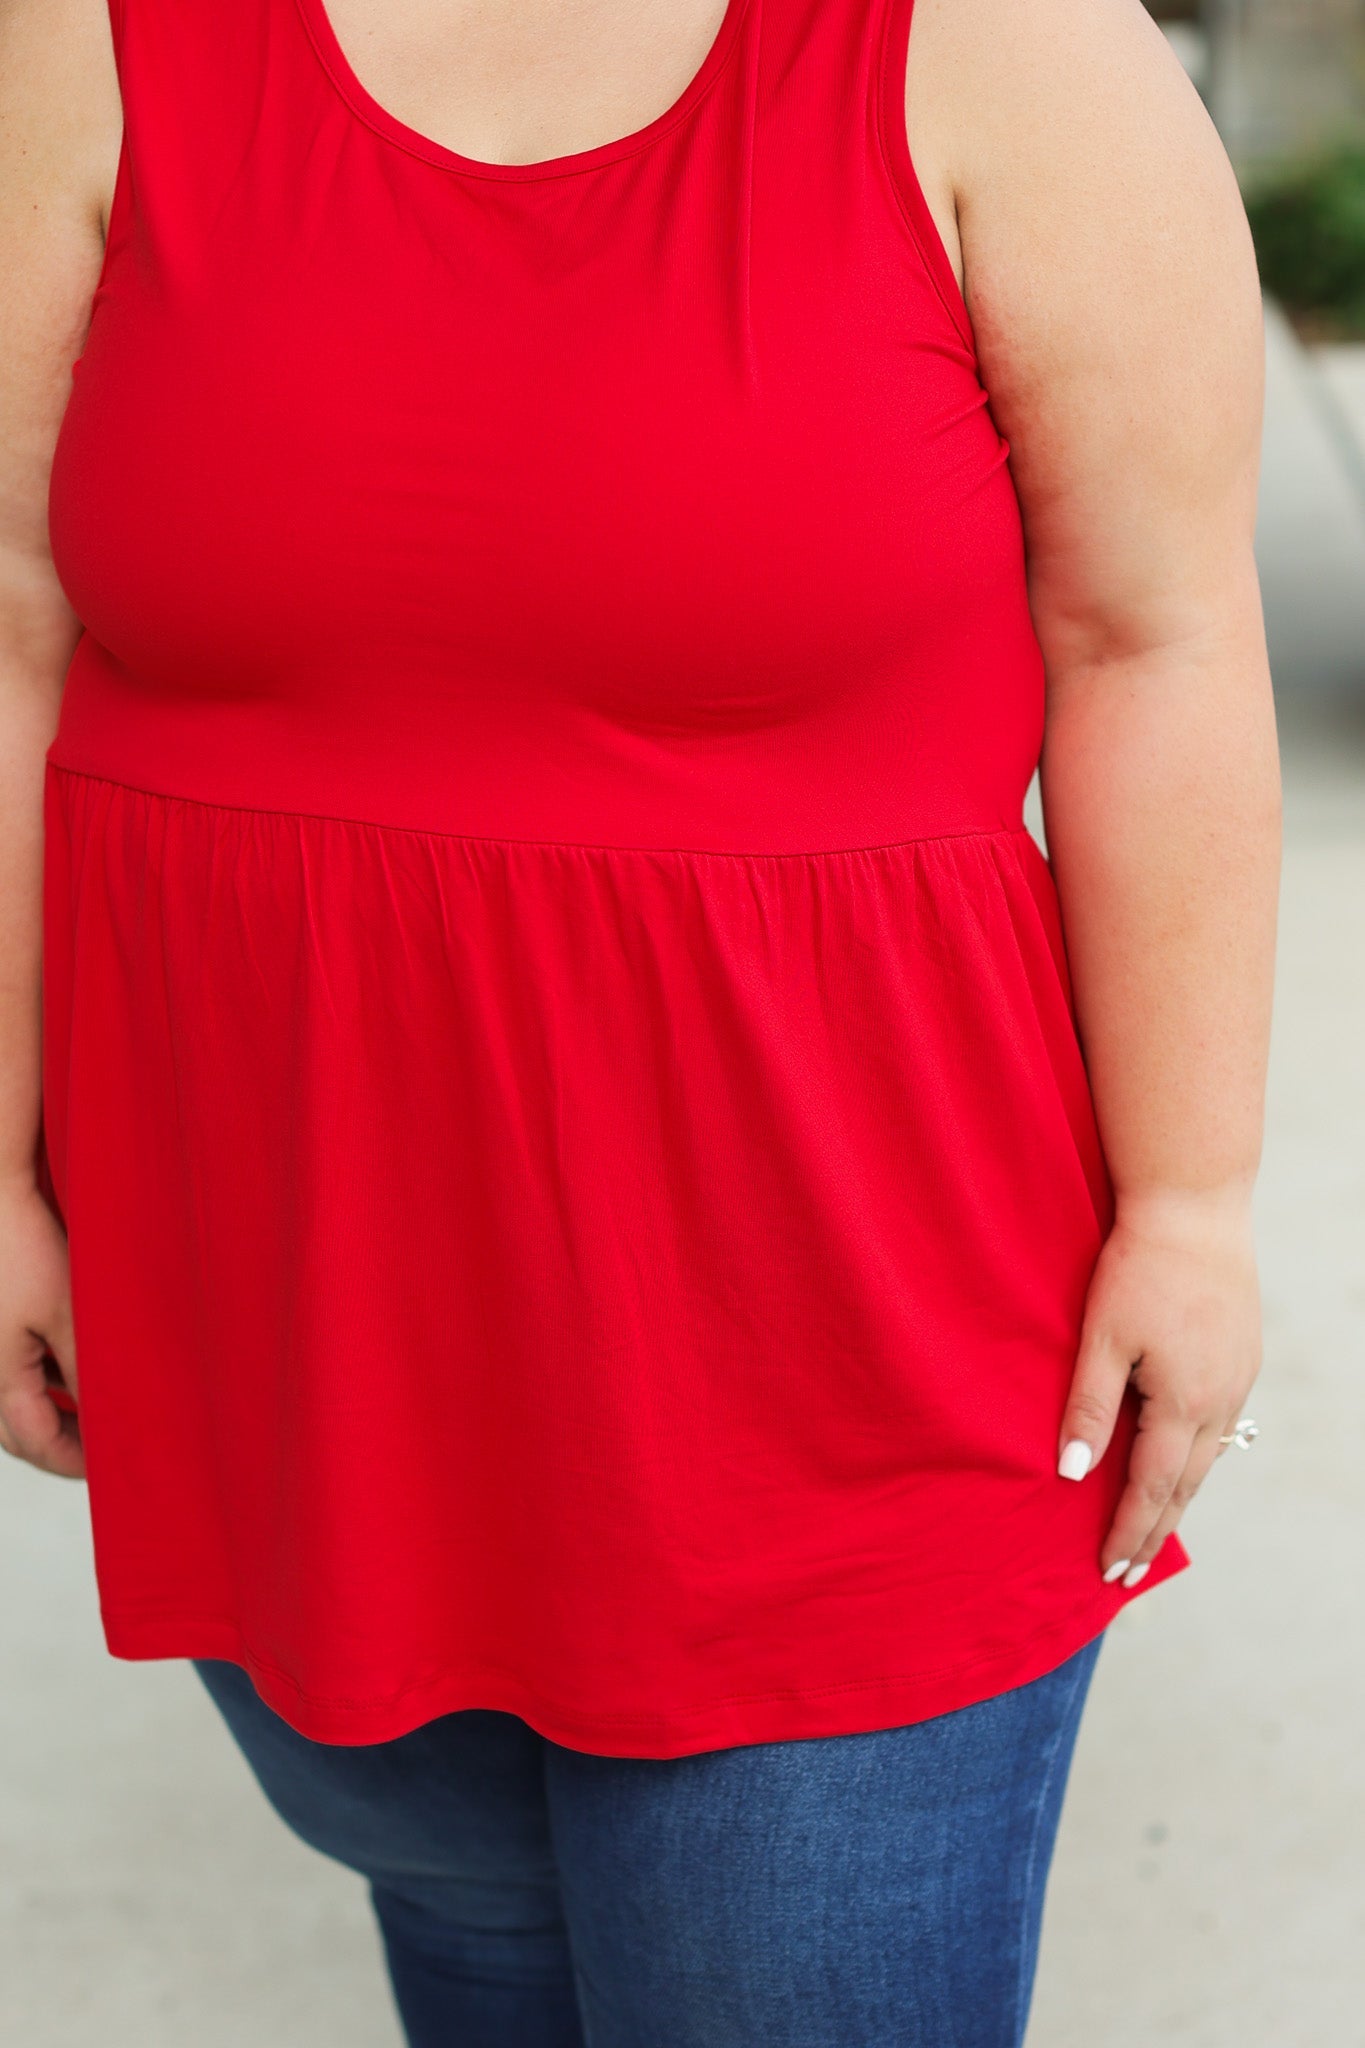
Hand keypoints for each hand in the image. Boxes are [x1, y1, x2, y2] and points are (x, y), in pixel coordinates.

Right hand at [0, 1174, 81, 1478]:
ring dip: (50, 1411)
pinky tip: (67, 1367)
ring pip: (10, 1403)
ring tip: (94, 1408)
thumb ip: (87, 1369)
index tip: (114, 1464)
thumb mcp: (70, 1311)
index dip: (76, 1461)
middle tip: (106, 1444)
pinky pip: (6, 1372)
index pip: (38, 1443)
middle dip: (61, 1443)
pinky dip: (37, 1380)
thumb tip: (110, 1412)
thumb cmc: (23, 1246)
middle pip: (17, 1432)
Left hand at [1057, 1186, 1260, 1583]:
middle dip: (1154, 1530)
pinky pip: (1219, 1425)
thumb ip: (1088, 1408)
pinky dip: (1195, 1456)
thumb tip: (1070, 1473)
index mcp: (1183, 1402)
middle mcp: (1220, 1400)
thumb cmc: (1140, 1267)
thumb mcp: (1101, 1337)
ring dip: (1177, 1497)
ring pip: (1207, 1457)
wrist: (1194, 1207)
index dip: (1128, 1531)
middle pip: (1185, 1485)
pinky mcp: (1242, 1356)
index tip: (1109, 1571)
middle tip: (1130, 1572)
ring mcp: (1237, 1378)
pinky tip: (1181, 1460)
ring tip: (1152, 1530)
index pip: (1150, 1487)